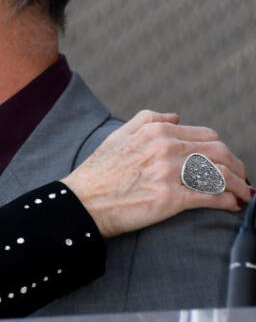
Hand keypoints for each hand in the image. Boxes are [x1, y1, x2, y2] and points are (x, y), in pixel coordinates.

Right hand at [60, 110, 250, 237]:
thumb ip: (147, 119)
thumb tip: (176, 116)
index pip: (206, 135)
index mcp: (156, 131)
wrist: (82, 202)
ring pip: (220, 174)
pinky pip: (211, 197)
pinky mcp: (171, 199)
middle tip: (242, 179)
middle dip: (237, 166)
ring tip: (243, 195)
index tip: (227, 162)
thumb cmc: (98, 172)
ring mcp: (169, 173)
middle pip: (220, 152)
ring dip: (238, 185)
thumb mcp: (118, 136)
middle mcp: (165, 148)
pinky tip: (231, 205)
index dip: (222, 149)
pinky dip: (227, 201)